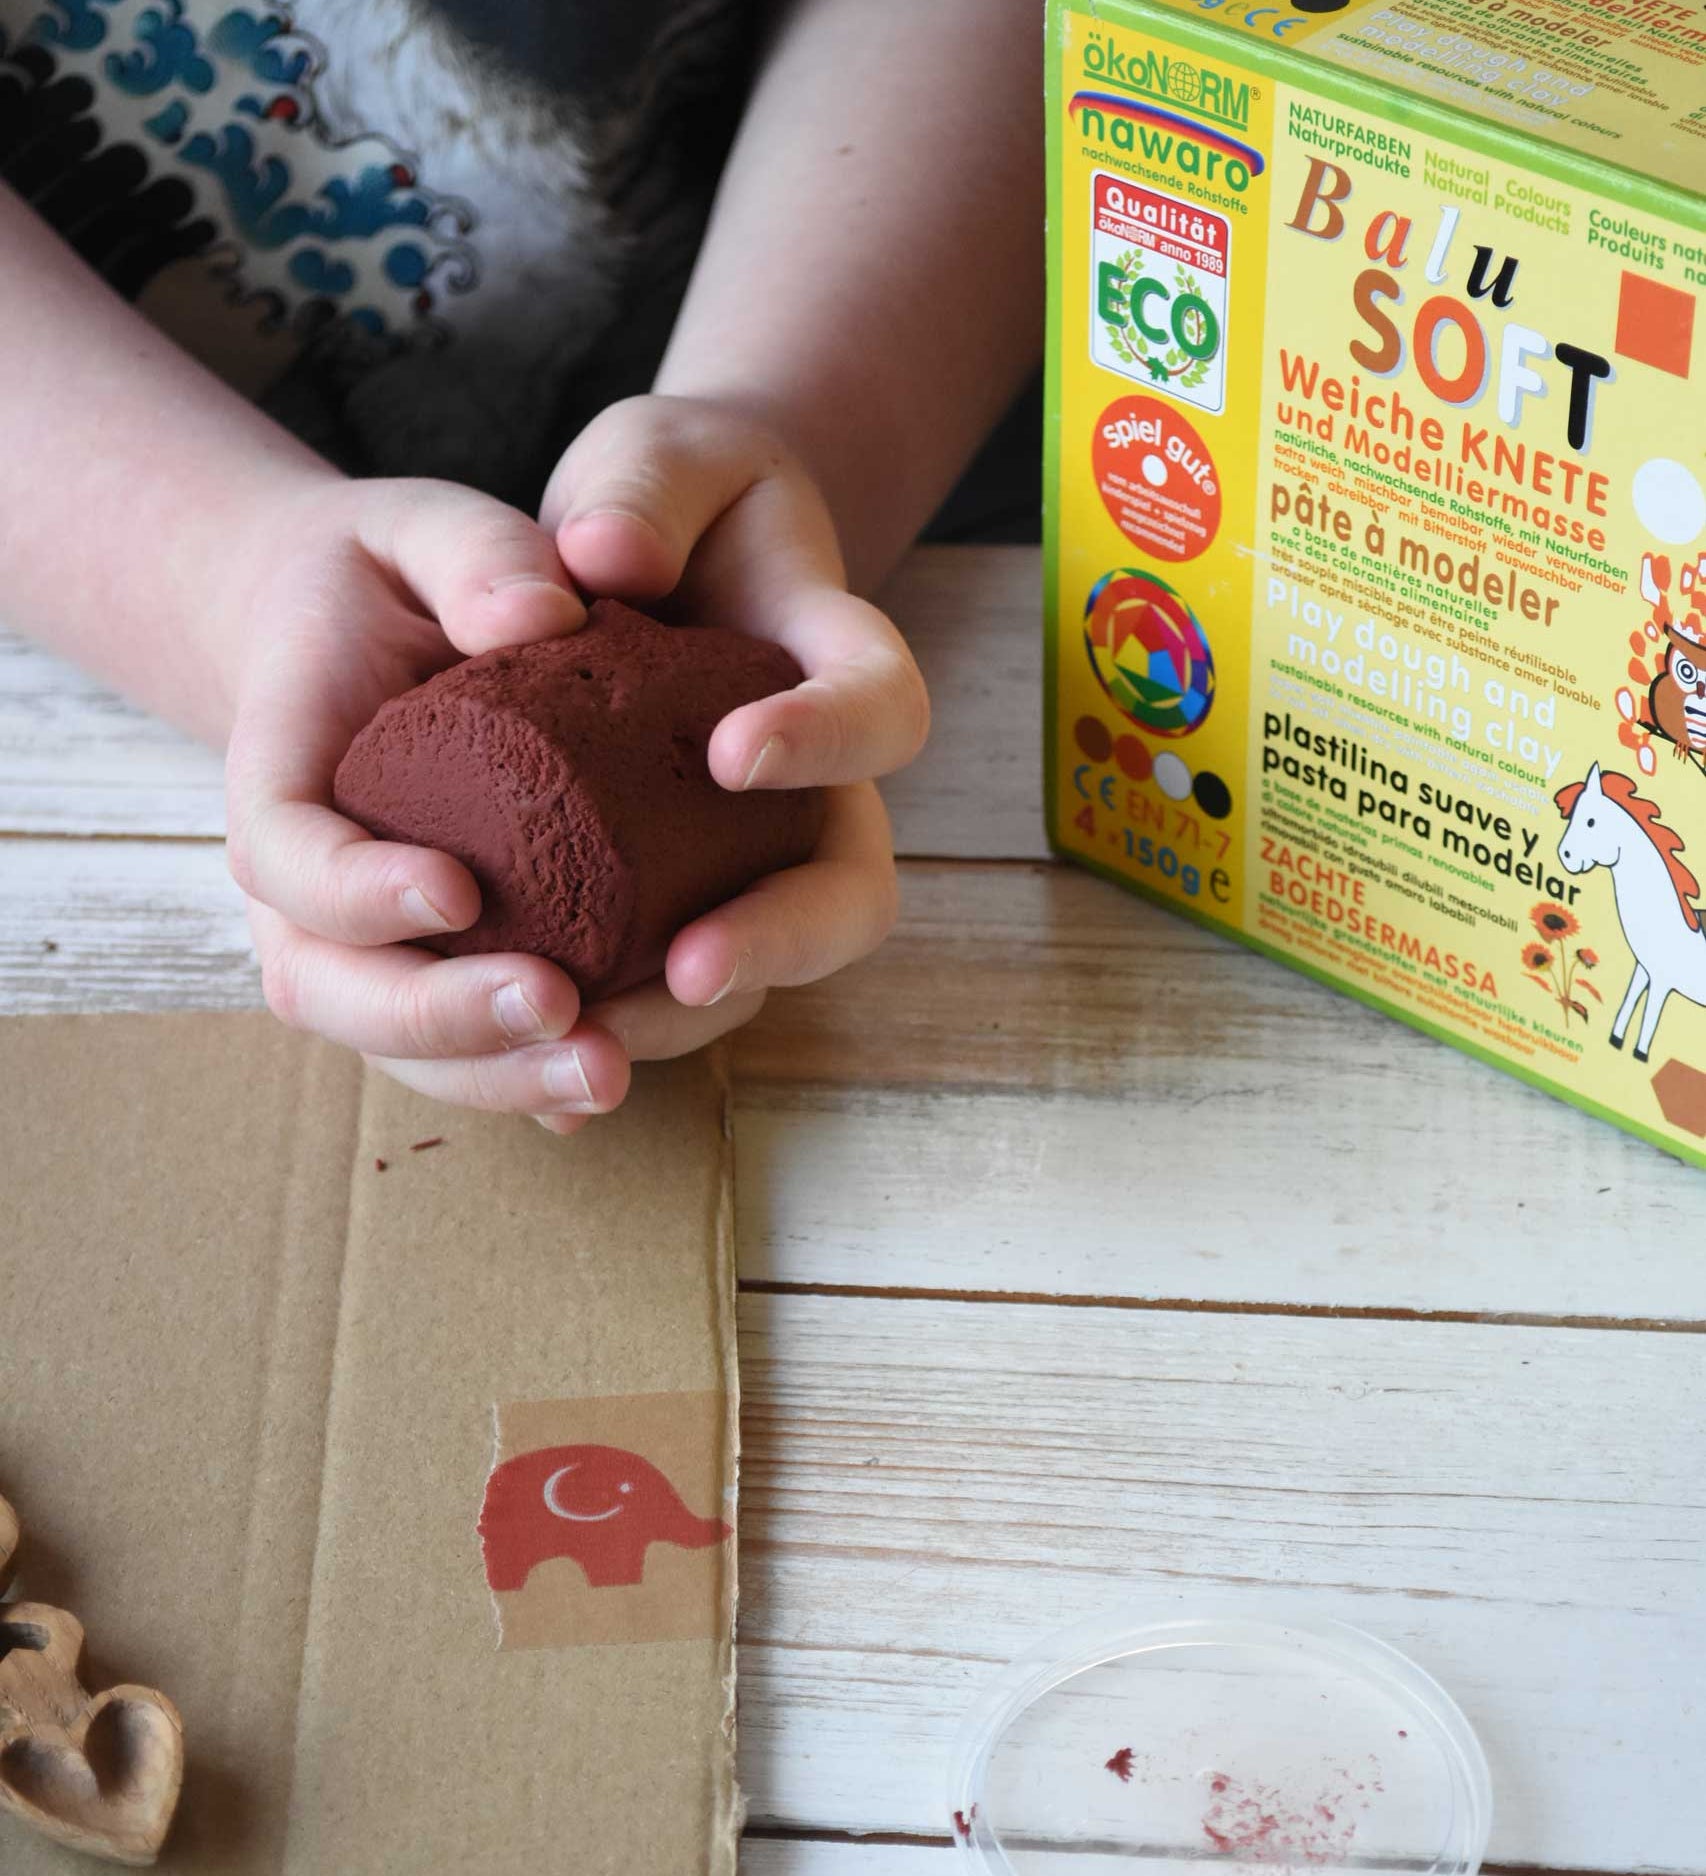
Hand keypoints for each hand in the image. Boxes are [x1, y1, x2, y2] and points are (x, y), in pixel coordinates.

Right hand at [224, 476, 632, 1131]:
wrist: (373, 638)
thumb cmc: (398, 582)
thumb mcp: (429, 529)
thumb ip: (475, 556)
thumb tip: (542, 612)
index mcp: (283, 779)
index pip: (286, 856)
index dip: (356, 889)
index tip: (457, 887)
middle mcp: (307, 889)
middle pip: (335, 989)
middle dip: (441, 1017)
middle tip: (556, 1007)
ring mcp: (364, 946)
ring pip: (403, 1048)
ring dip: (500, 1077)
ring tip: (607, 1072)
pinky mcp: (434, 971)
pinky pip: (466, 1051)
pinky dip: (529, 1084)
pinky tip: (609, 1087)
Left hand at [537, 395, 929, 1077]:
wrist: (649, 555)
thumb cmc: (666, 498)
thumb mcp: (658, 455)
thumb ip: (644, 490)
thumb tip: (602, 565)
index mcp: (835, 664)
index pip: (883, 709)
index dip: (829, 740)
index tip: (733, 753)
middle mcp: (815, 783)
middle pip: (855, 889)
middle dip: (784, 938)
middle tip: (688, 965)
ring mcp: (752, 852)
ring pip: (766, 962)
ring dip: (687, 1016)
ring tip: (589, 1029)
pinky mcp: (680, 893)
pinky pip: (672, 981)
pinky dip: (618, 1025)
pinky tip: (543, 1055)